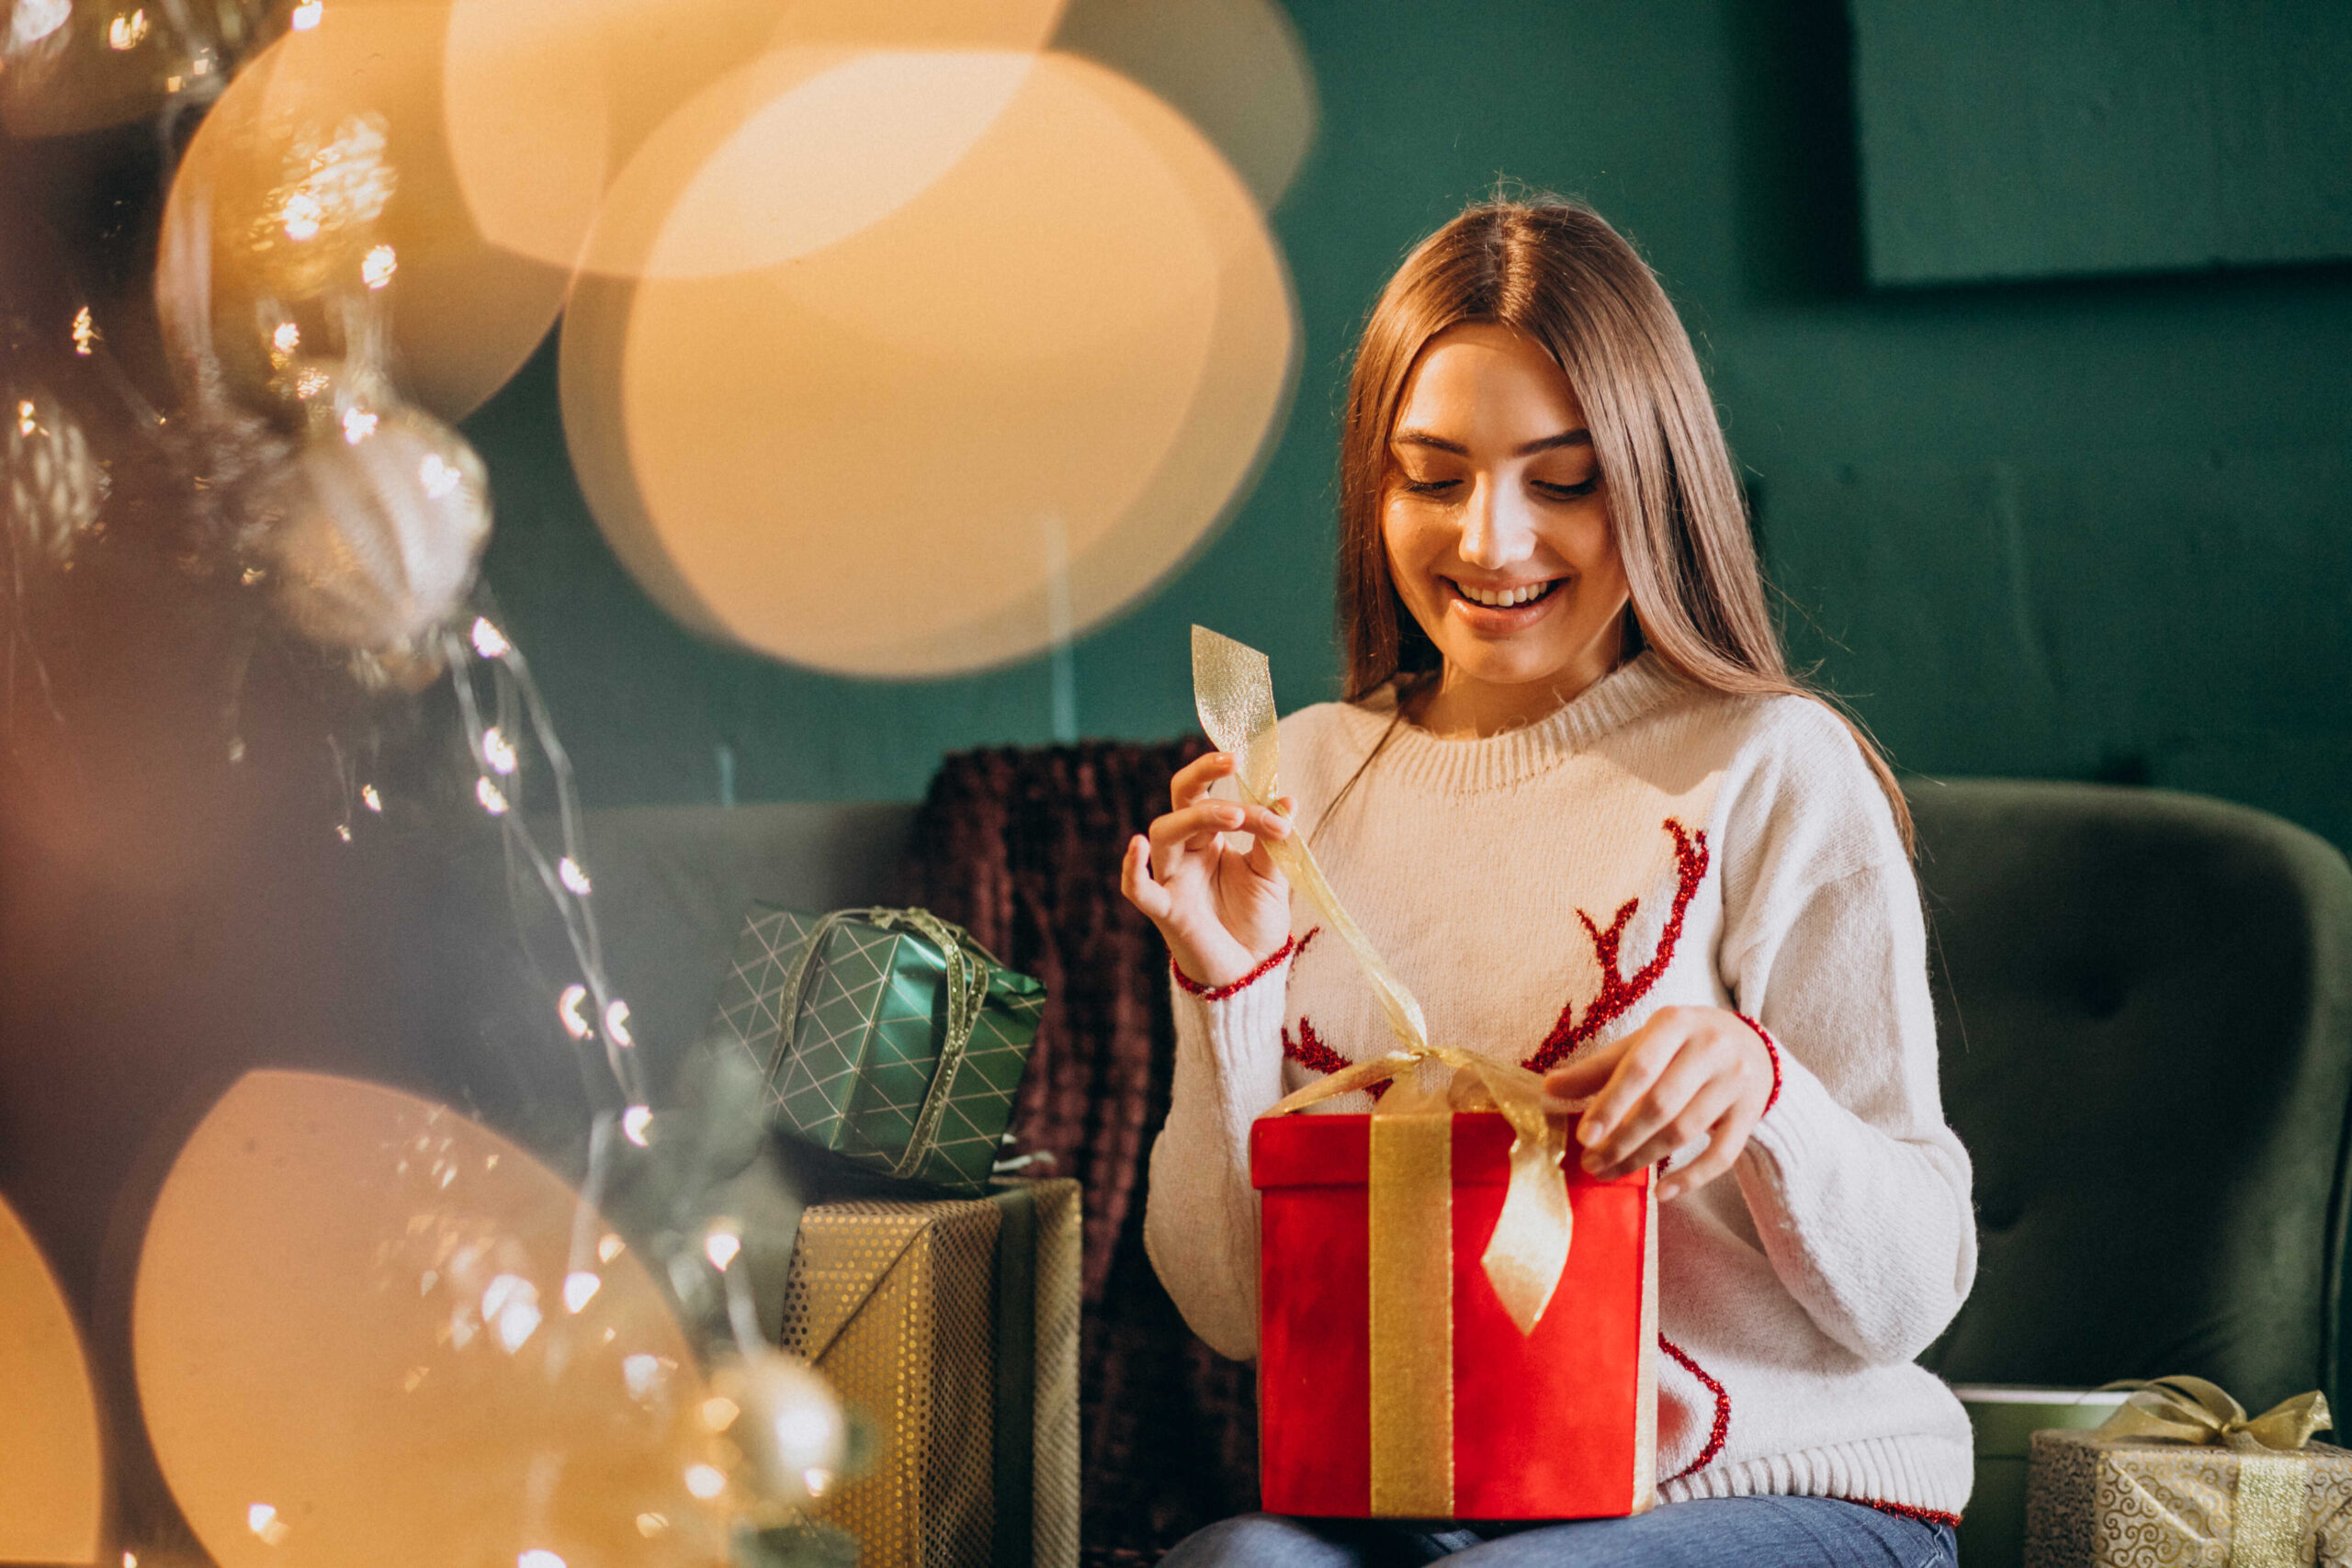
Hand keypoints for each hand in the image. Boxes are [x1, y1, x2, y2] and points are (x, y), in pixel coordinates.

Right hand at [1120, 752, 1293, 987]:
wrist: (1252, 971)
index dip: (1246, 796)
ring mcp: (1173, 878)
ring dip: (1197, 817)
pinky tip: (1136, 846)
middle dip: (1202, 775)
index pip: (1215, 798)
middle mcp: (1187, 852)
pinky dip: (1132, 869)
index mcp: (1211, 840)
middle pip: (1181, 800)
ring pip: (1164, 832)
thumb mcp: (1273, 876)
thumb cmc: (1257, 921)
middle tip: (1233, 762)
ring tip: (1234, 817)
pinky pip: (1138, 889)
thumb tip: (1288, 797)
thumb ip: (1274, 840)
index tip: (1281, 812)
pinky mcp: (1166, 911)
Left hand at [1542, 1006, 1772, 1201]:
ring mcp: (1735, 1082)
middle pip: (1660, 1104)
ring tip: (1610, 1173)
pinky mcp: (1751, 1114)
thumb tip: (1548, 1089)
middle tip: (1592, 1165)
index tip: (1584, 1137)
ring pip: (1685, 1131)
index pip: (1638, 1068)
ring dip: (1643, 1159)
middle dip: (1621, 1140)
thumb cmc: (1681, 1045)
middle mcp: (1710, 1048)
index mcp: (1675, 1022)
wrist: (1751, 1045)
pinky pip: (1722, 1155)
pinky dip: (1691, 1178)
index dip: (1609, 1104)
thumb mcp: (1642, 1043)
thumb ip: (1598, 1068)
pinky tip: (1661, 1193)